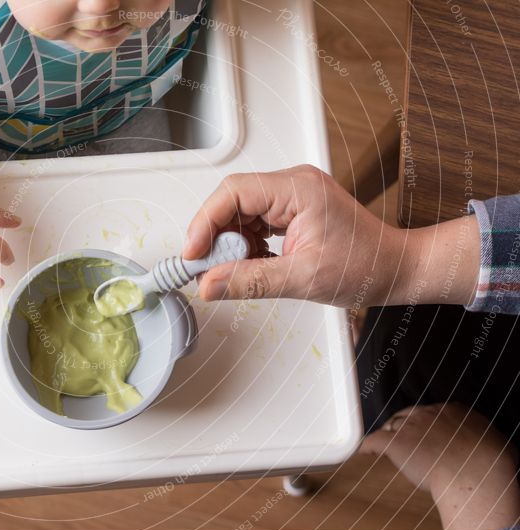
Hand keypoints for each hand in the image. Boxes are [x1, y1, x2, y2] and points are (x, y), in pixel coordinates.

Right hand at [182, 165, 478, 307]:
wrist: (396, 268)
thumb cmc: (366, 266)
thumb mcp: (303, 279)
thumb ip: (251, 280)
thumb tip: (209, 284)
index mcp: (298, 189)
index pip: (233, 193)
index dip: (205, 222)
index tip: (193, 254)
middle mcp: (292, 185)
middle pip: (232, 201)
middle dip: (214, 235)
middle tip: (205, 268)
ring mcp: (291, 197)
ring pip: (239, 213)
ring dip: (229, 243)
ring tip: (232, 270)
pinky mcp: (291, 211)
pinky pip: (254, 223)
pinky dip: (244, 246)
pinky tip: (250, 264)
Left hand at [360, 403, 519, 529]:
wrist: (477, 473)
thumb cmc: (493, 463)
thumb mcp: (499, 443)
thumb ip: (489, 440)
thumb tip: (501, 448)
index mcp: (452, 410)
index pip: (429, 412)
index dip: (424, 424)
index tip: (424, 434)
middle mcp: (428, 413)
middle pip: (406, 415)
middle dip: (402, 427)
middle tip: (401, 439)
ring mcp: (410, 426)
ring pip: (390, 427)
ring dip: (387, 436)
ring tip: (383, 446)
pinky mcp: (395, 443)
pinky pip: (372, 441)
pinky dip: (365, 446)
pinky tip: (361, 452)